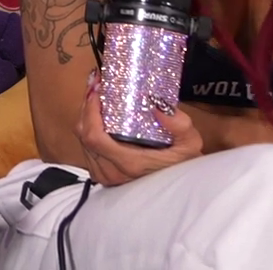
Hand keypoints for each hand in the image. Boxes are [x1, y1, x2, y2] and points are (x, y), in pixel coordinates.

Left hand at [73, 72, 202, 185]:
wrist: (182, 187)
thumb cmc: (184, 164)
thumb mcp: (190, 143)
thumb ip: (179, 125)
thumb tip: (156, 103)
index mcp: (128, 163)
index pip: (94, 136)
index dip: (90, 110)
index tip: (97, 89)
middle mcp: (112, 172)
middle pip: (84, 135)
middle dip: (86, 107)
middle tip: (95, 84)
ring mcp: (105, 175)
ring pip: (82, 141)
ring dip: (86, 116)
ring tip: (96, 95)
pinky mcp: (103, 175)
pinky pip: (87, 148)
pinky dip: (89, 129)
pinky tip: (97, 114)